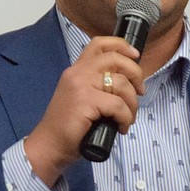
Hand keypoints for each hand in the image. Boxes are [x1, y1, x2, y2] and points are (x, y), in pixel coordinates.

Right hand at [24, 36, 144, 185]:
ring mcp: (81, 86)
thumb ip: (97, 86)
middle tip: (140, 91)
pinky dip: (126, 118)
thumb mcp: (81, 99)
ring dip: (132, 103)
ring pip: (121, 83)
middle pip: (115, 59)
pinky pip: (118, 105)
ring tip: (128, 118)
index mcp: (76, 70)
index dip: (121, 45)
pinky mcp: (86, 101)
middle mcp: (78, 73)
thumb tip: (127, 84)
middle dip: (136, 74)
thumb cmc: (67, 128)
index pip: (99, 44)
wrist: (49, 146)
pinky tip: (121, 127)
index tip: (135, 56)